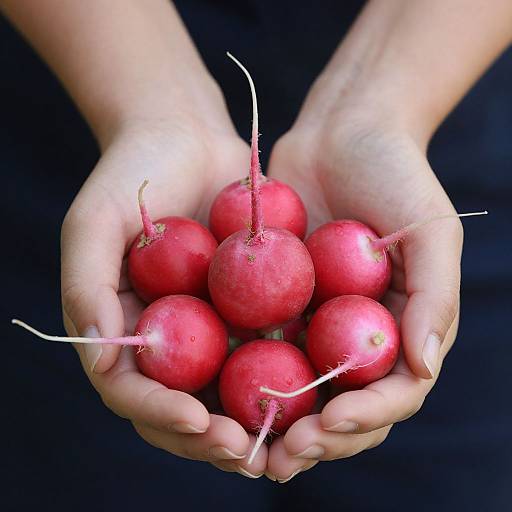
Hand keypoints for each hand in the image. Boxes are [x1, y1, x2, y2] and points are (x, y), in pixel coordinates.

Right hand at [61, 115, 267, 477]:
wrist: (186, 134)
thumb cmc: (133, 173)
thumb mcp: (96, 222)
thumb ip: (88, 289)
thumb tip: (102, 359)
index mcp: (124, 330)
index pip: (132, 392)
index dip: (161, 413)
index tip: (196, 421)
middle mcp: (167, 338)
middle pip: (182, 406)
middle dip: (210, 436)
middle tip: (245, 450)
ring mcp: (208, 326)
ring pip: (227, 391)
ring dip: (252, 421)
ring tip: (284, 441)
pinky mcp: (246, 307)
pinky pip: (264, 348)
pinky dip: (284, 374)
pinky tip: (313, 388)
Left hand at [264, 106, 462, 481]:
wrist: (342, 132)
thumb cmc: (397, 175)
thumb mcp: (430, 232)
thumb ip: (434, 299)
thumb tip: (422, 368)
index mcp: (399, 330)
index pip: (391, 394)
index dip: (365, 418)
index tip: (330, 424)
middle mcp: (355, 335)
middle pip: (340, 406)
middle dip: (315, 439)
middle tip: (280, 456)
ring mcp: (314, 322)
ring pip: (295, 389)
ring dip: (272, 424)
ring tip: (243, 447)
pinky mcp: (276, 302)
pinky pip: (257, 344)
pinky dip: (240, 374)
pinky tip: (212, 392)